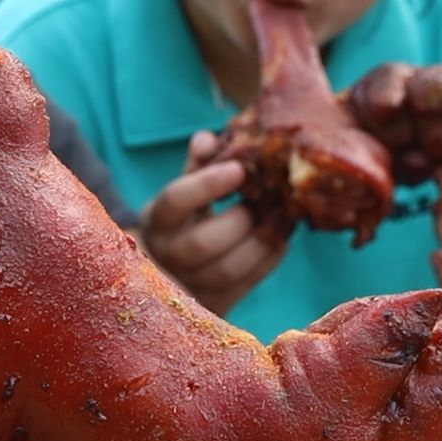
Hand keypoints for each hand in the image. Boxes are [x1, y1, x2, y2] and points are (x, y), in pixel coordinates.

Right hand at [139, 130, 283, 314]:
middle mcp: (170, 255)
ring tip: (282, 215)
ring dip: (263, 240)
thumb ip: (197, 164)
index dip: (207, 184)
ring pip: (230, 269)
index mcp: (159, 218)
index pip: (176, 200)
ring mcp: (193, 283)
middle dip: (241, 220)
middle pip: (203, 243)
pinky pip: (249, 282)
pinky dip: (271, 256)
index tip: (239, 168)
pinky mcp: (217, 302)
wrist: (171, 270)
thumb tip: (207, 138)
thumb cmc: (185, 217)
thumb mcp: (183, 189)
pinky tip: (281, 234)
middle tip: (265, 199)